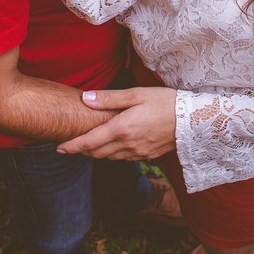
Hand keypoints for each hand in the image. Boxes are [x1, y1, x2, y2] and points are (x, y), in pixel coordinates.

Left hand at [56, 87, 177, 160]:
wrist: (193, 120)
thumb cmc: (165, 102)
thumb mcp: (136, 94)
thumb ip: (109, 99)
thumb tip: (85, 99)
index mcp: (121, 129)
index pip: (89, 142)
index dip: (72, 147)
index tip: (59, 148)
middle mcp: (127, 145)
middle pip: (96, 153)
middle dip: (82, 150)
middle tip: (70, 145)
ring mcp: (138, 153)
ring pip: (109, 158)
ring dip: (97, 153)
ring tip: (89, 145)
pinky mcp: (147, 156)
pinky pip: (123, 158)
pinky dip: (113, 154)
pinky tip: (114, 145)